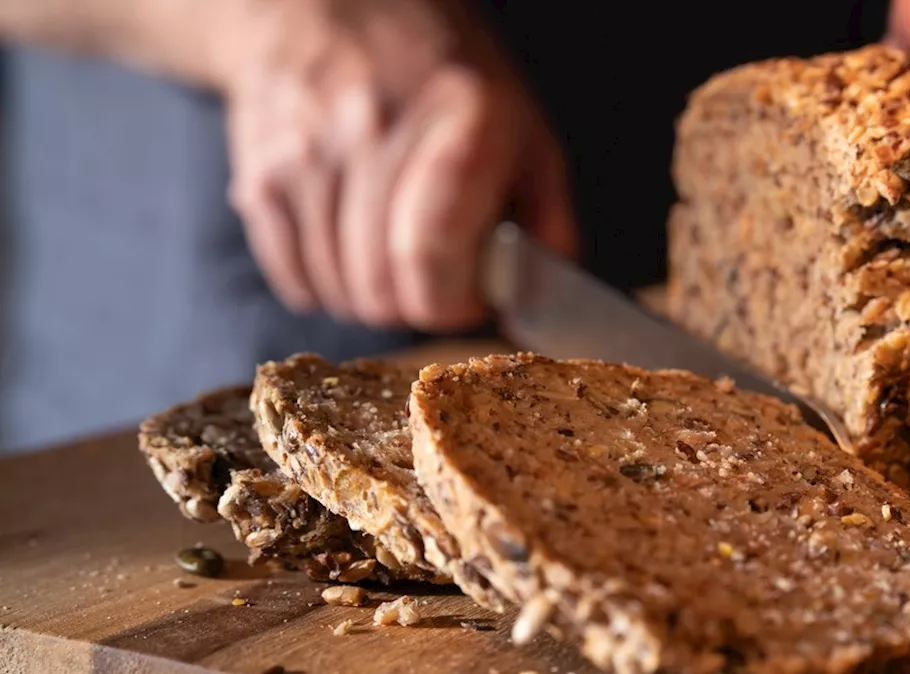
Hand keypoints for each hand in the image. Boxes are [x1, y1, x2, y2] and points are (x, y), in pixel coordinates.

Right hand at [219, 0, 575, 329]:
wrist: (324, 8)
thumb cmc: (439, 76)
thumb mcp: (520, 124)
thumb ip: (545, 215)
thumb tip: (539, 301)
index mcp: (460, 118)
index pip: (432, 255)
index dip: (455, 301)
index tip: (471, 296)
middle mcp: (374, 130)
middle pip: (381, 288)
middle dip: (416, 305)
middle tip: (435, 280)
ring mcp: (307, 154)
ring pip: (337, 292)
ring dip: (370, 297)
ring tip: (393, 257)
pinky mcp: (260, 175)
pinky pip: (292, 277)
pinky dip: (323, 286)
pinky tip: (349, 250)